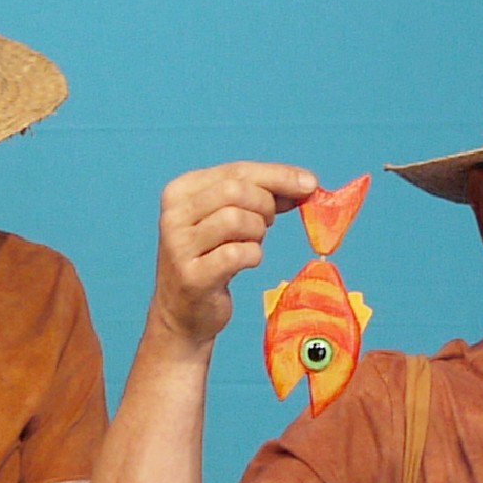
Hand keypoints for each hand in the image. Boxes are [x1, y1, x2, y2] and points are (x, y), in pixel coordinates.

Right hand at [151, 162, 321, 348]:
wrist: (183, 311)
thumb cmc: (211, 257)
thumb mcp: (228, 217)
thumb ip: (260, 194)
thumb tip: (306, 183)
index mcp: (180, 191)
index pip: (236, 171)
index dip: (278, 176)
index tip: (310, 184)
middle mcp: (172, 215)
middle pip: (236, 191)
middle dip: (265, 205)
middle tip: (268, 223)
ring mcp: (179, 246)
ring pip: (236, 219)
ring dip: (257, 232)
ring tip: (251, 243)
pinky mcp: (193, 276)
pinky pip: (239, 254)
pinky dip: (253, 256)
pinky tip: (246, 262)